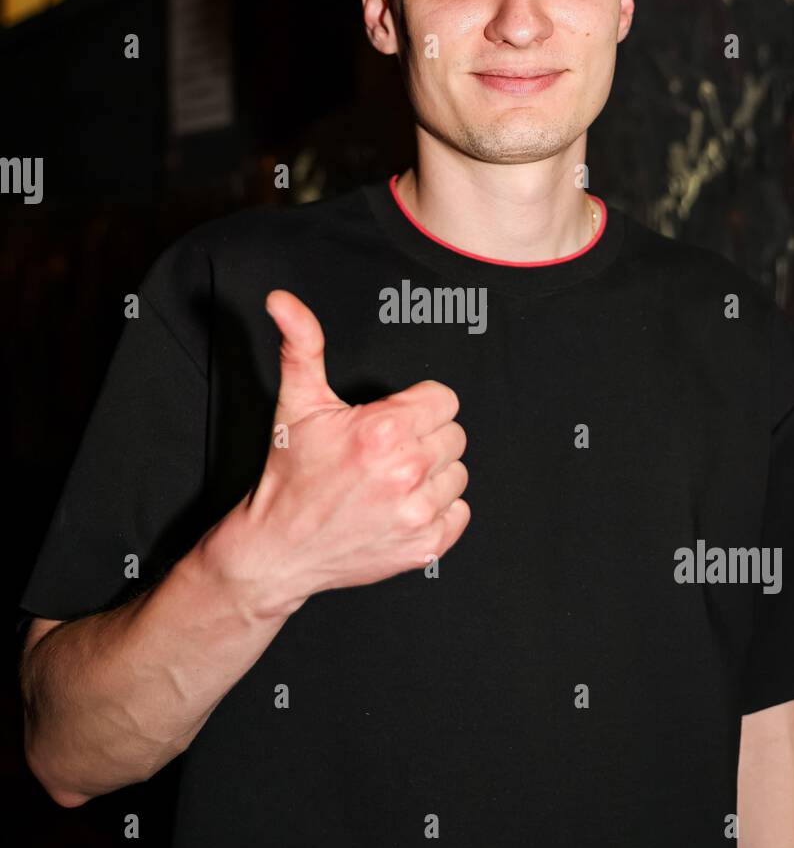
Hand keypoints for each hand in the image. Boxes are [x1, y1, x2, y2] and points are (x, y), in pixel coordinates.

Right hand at [198, 289, 469, 618]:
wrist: (279, 547)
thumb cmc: (290, 472)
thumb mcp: (297, 402)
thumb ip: (302, 344)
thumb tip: (282, 301)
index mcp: (384, 430)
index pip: (444, 400)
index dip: (417, 407)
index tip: (389, 422)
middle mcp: (407, 471)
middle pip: (454, 435)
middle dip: (424, 439)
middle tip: (384, 453)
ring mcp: (418, 512)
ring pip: (458, 474)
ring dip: (432, 476)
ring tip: (390, 481)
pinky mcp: (425, 546)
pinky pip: (459, 513)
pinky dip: (437, 512)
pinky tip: (401, 507)